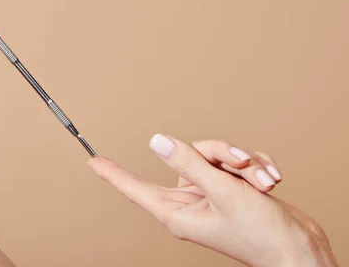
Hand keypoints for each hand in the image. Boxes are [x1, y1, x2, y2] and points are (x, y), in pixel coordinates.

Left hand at [88, 134, 338, 266]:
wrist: (300, 249)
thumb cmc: (261, 234)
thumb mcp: (223, 193)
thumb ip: (189, 163)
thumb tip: (157, 142)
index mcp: (177, 212)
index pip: (135, 189)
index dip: (113, 173)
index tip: (92, 162)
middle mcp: (190, 202)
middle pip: (187, 157)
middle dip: (220, 155)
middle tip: (242, 165)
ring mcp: (210, 195)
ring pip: (214, 156)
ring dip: (244, 164)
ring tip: (262, 181)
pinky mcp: (229, 189)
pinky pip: (233, 164)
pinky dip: (254, 168)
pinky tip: (269, 180)